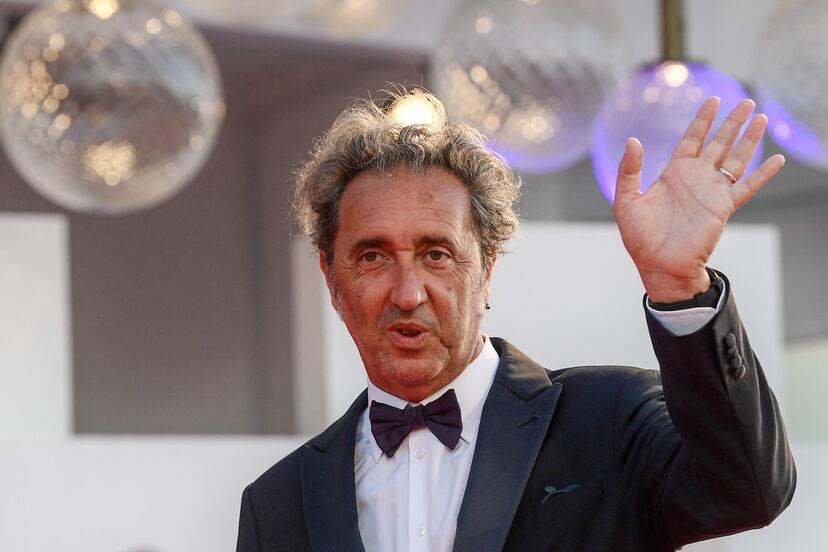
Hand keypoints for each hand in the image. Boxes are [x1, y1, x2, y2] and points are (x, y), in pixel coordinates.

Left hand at [613, 97, 784, 302]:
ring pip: (735, 159)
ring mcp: (711, 192)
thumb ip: (628, 170)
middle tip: (745, 101)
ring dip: (749, 139)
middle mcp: (696, 179)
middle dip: (731, 123)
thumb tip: (632, 140)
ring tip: (760, 117)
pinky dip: (763, 174)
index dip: (702, 121)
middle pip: (718, 143)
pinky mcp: (723, 207)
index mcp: (673, 174)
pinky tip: (776, 159)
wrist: (658, 266)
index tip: (713, 100)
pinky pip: (747, 187)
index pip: (691, 140)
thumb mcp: (626, 200)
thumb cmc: (640, 238)